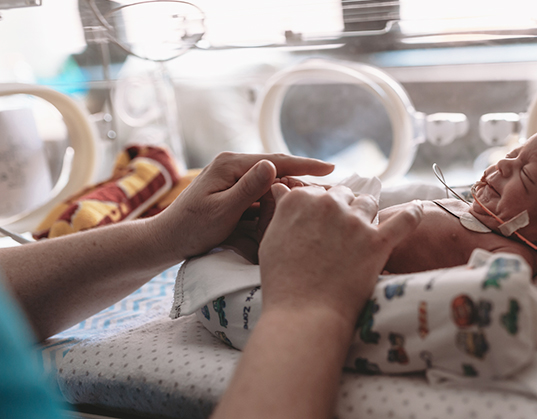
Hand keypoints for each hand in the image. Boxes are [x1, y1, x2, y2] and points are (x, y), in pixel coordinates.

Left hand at [148, 152, 333, 260]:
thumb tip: (271, 165)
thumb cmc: (192, 228)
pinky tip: (298, 207)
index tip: (331, 168)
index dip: (305, 164)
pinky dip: (281, 200)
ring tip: (322, 197)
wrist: (167, 240)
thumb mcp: (222, 210)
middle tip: (336, 187)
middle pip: (278, 170)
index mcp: (231, 164)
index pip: (276, 161)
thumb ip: (248, 188)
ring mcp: (234, 179)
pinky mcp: (234, 192)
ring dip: (295, 190)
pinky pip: (264, 194)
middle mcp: (233, 166)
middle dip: (306, 178)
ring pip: (273, 183)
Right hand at [258, 184, 422, 324]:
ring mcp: (355, 222)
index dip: (322, 208)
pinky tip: (419, 209)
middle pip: (345, 194)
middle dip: (344, 209)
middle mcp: (328, 204)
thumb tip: (281, 187)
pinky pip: (406, 219)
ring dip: (367, 215)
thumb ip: (283, 209)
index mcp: (300, 199)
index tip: (323, 223)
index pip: (318, 192)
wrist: (304, 314)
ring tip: (365, 233)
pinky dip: (413, 213)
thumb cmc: (283, 282)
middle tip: (343, 233)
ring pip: (370, 203)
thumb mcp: (271, 239)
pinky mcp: (377, 241)